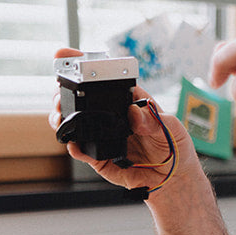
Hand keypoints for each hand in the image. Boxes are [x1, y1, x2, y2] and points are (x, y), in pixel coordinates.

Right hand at [48, 48, 193, 190]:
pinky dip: (74, 147)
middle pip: (83, 97)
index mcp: (130, 100)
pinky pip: (82, 150)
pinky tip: (73, 144)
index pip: (107, 78)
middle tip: (60, 92)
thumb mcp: (172, 128)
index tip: (70, 56)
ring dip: (63, 116)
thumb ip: (155, 120)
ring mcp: (104, 135)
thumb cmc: (175, 147)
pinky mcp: (99, 157)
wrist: (173, 179)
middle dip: (65, 90)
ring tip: (60, 115)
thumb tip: (135, 113)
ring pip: (76, 121)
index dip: (86, 64)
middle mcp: (113, 115)